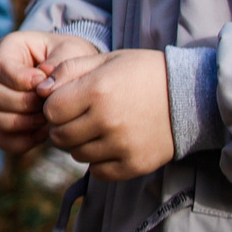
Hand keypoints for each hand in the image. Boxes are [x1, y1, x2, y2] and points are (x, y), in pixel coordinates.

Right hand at [0, 30, 102, 151]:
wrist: (77, 75)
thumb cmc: (71, 57)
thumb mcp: (71, 51)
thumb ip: (58, 64)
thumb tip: (41, 85)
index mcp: (7, 50)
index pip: (1, 67)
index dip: (23, 80)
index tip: (45, 83)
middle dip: (23, 104)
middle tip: (48, 104)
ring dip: (20, 123)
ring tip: (46, 118)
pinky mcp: (6, 123)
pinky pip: (2, 140)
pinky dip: (23, 141)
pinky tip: (44, 132)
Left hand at [41, 48, 175, 179]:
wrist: (192, 96)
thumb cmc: (144, 72)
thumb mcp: (107, 59)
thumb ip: (69, 70)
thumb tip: (39, 88)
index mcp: (97, 91)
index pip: (50, 110)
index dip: (52, 106)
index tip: (65, 102)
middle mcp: (108, 121)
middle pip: (60, 136)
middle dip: (61, 127)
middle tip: (77, 118)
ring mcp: (123, 146)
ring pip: (77, 155)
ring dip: (79, 144)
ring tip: (96, 128)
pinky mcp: (135, 165)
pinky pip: (99, 172)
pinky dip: (98, 161)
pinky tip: (109, 144)